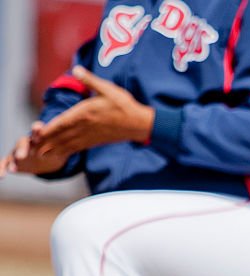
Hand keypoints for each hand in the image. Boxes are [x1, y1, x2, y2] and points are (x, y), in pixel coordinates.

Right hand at [0, 122, 70, 177]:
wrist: (44, 157)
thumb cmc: (54, 151)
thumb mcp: (62, 148)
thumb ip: (67, 145)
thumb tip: (85, 140)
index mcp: (39, 137)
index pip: (37, 130)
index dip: (37, 130)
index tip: (38, 129)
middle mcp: (27, 143)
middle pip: (22, 144)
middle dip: (22, 149)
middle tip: (22, 156)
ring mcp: (19, 152)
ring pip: (13, 155)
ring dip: (13, 162)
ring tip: (12, 170)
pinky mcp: (13, 161)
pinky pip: (5, 163)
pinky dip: (2, 169)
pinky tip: (1, 176)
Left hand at [34, 66, 154, 157]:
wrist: (139, 124)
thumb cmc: (124, 105)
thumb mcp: (108, 89)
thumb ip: (90, 80)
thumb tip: (77, 68)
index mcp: (85, 113)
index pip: (62, 122)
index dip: (47, 129)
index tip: (35, 133)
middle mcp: (85, 127)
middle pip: (61, 136)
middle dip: (46, 142)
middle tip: (31, 148)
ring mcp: (90, 136)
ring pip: (68, 144)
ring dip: (53, 149)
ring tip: (39, 154)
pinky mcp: (95, 140)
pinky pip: (77, 147)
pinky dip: (66, 151)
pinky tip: (60, 153)